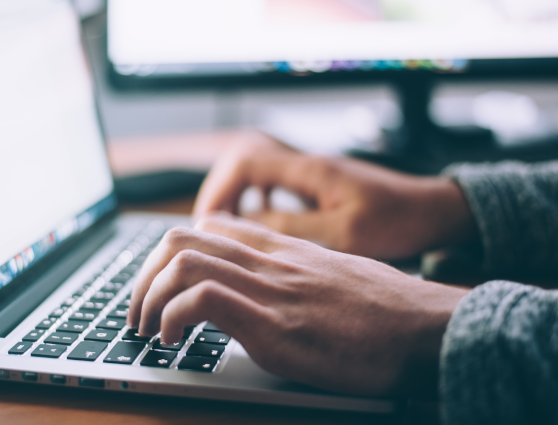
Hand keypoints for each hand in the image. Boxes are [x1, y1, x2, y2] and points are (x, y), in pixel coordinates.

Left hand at [128, 213, 467, 396]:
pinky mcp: (275, 325)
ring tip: (147, 328)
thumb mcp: (336, 276)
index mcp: (284, 249)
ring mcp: (271, 289)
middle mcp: (271, 261)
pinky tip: (173, 341)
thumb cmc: (388, 309)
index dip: (173, 251)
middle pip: (183, 237)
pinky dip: (173, 318)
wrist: (429, 328)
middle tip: (139, 309)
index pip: (212, 226)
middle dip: (145, 274)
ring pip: (183, 261)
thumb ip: (298, 273)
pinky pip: (203, 300)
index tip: (164, 283)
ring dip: (148, 296)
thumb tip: (272, 288)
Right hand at [193, 132, 476, 259]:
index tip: (209, 222)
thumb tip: (247, 224)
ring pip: (256, 171)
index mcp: (310, 170)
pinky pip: (274, 183)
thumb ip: (293, 227)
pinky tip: (260, 222)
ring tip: (227, 227)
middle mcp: (306, 164)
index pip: (246, 162)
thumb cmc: (397, 220)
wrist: (432, 210)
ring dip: (236, 195)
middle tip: (210, 227)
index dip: (219, 189)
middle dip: (220, 192)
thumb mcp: (344, 233)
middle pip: (243, 161)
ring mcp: (312, 173)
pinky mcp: (319, 184)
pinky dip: (257, 199)